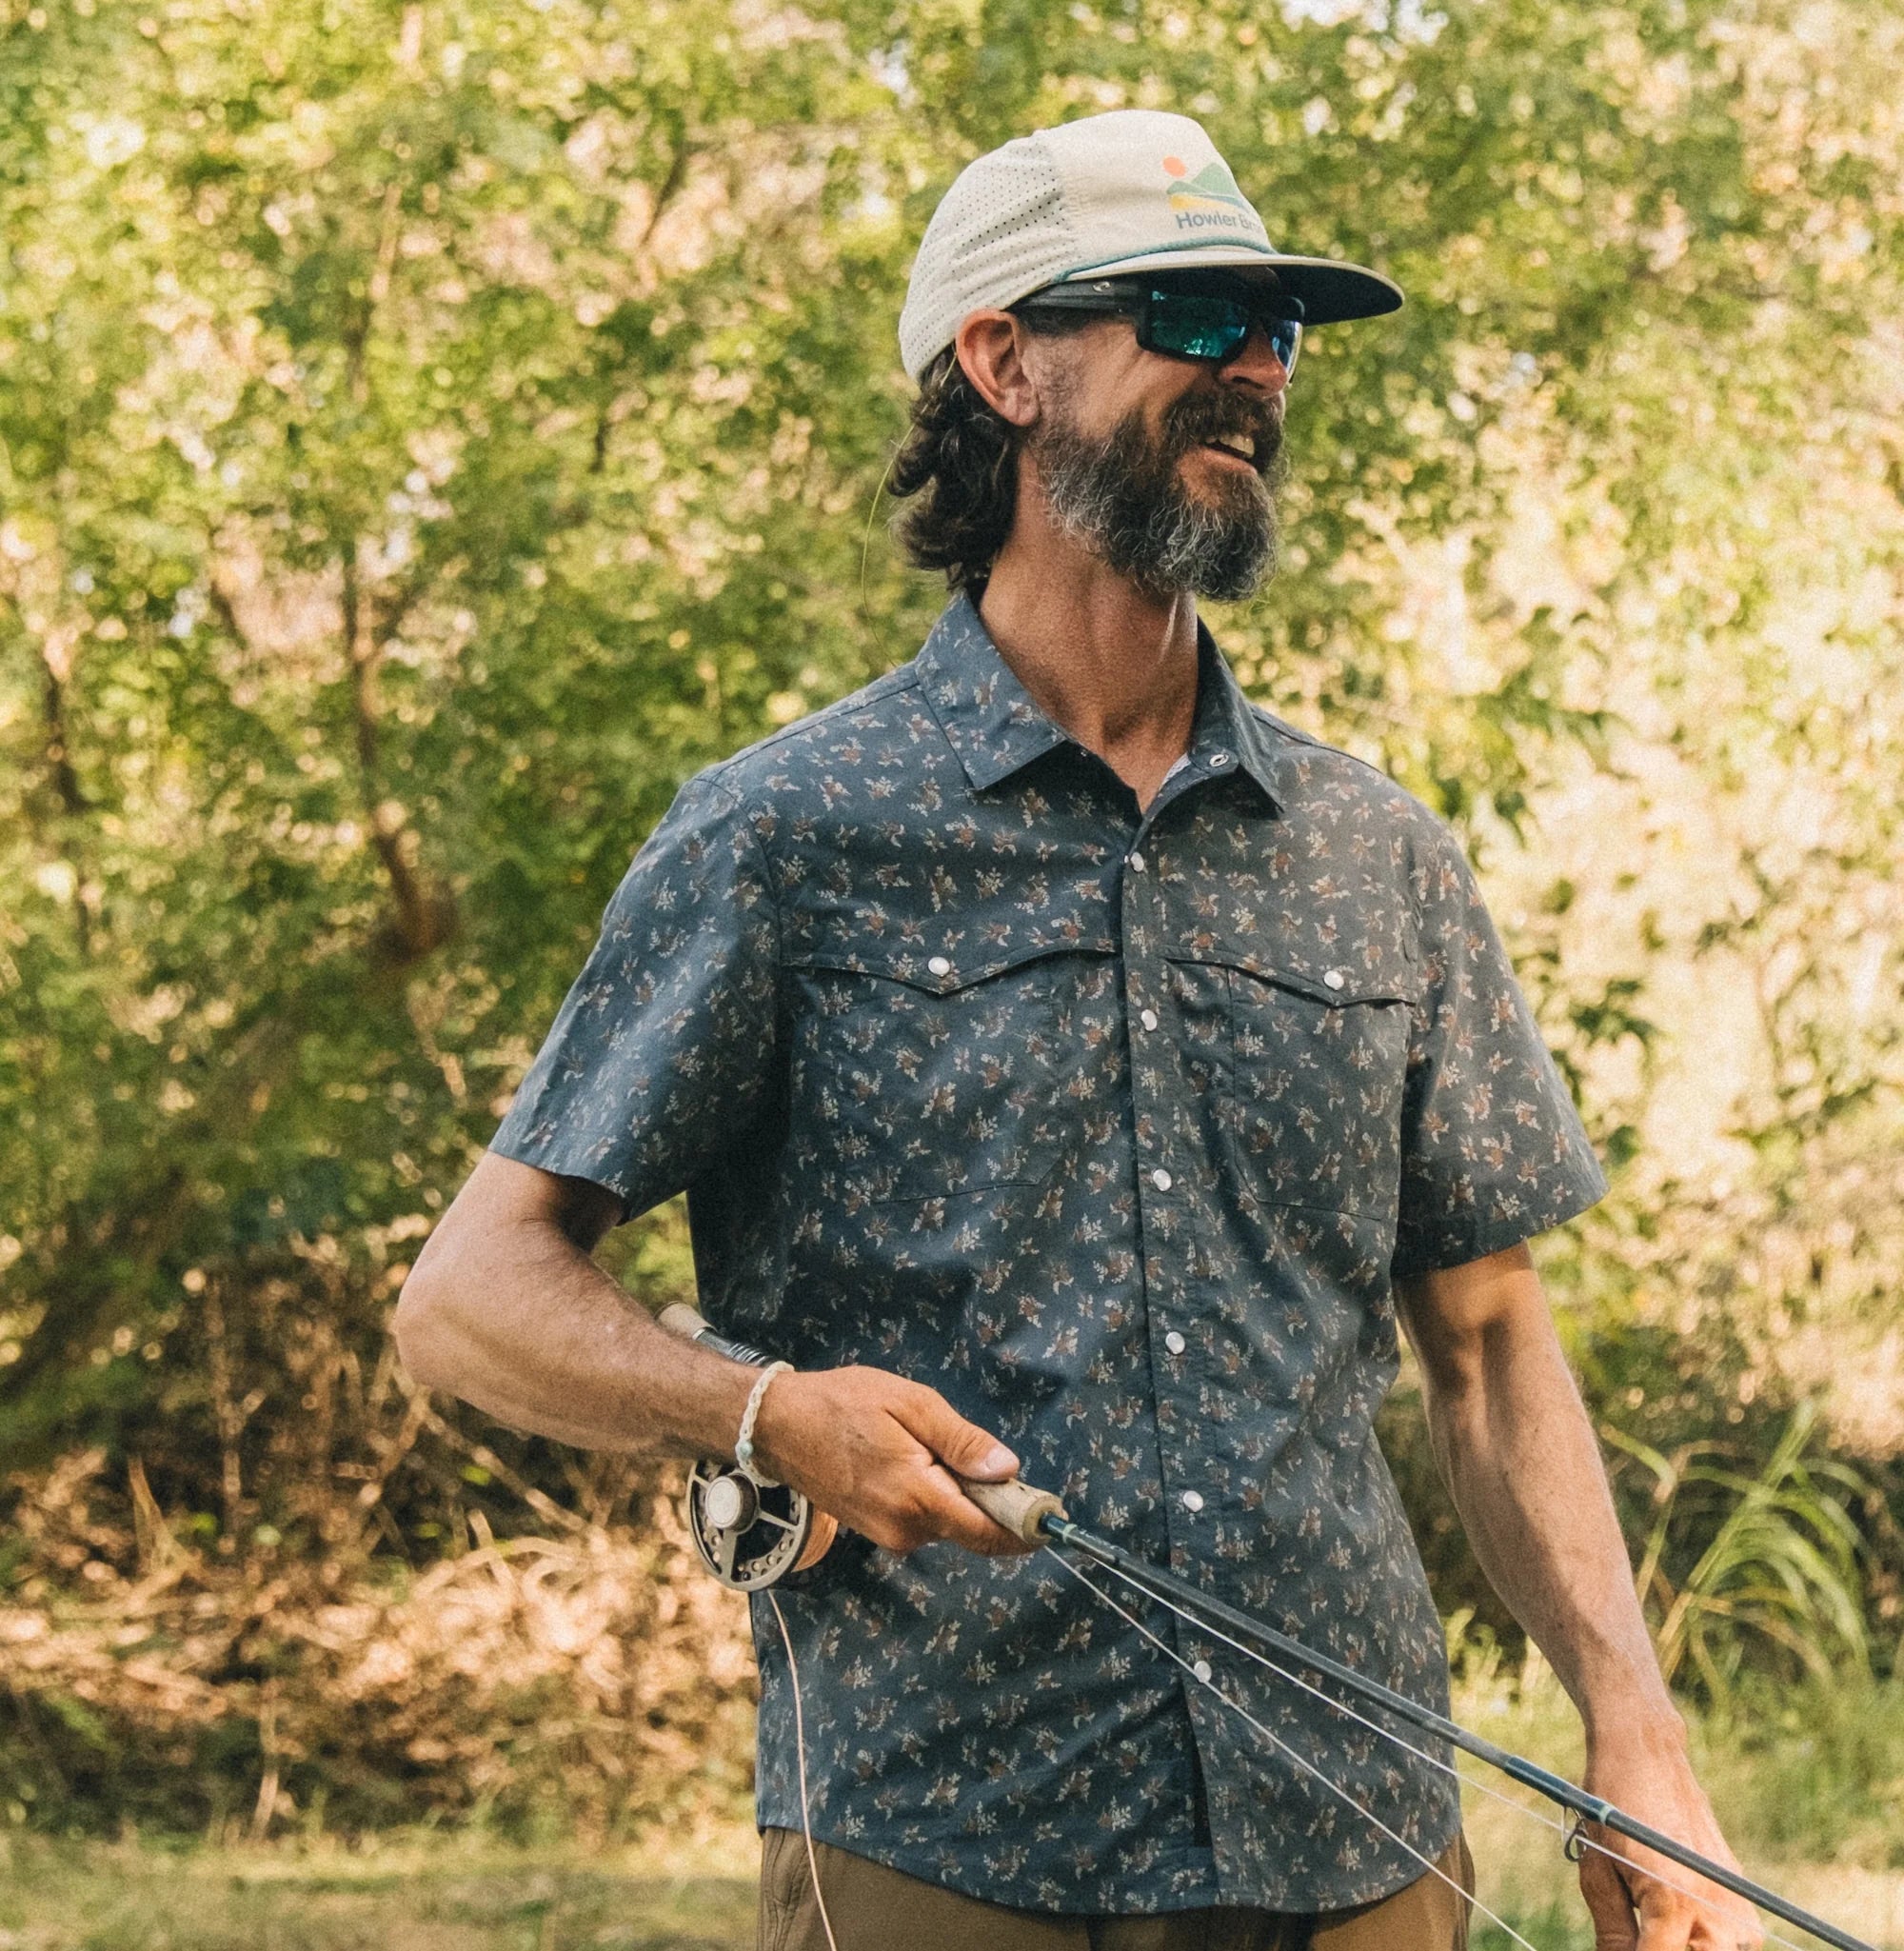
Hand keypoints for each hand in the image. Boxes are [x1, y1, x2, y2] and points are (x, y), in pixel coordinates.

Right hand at [750, 1364, 1030, 1557]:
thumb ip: (961, 1441)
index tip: (1053, 1515)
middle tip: (974, 1449)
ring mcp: (890, 1535)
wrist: (777, 1426)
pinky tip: (910, 1458)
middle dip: (988, 1496)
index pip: (990, 1532)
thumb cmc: (842, 1404)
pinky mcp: (879, 1531)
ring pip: (949, 1520)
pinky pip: (925, 1517)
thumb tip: (1008, 1469)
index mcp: (918, 1497)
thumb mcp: (909, 1404)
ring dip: (956, 1491)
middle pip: (974, 1526)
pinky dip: (933, 1494)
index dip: (1027, 1526)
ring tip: (924, 1444)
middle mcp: (906, 1529)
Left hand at [1577, 1734, 1762, 1950]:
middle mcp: (1716, 1910)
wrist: (1647, 1756)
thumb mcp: (1598, 1872)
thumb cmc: (1613, 1810)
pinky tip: (1677, 1914)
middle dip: (1662, 1950)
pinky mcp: (1743, 1897)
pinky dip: (1703, 1938)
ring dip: (1685, 1945)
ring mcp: (1738, 1905)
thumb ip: (1614, 1933)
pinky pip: (1729, 1942)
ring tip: (1656, 1923)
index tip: (1619, 1947)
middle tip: (1639, 1933)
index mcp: (1673, 1902)